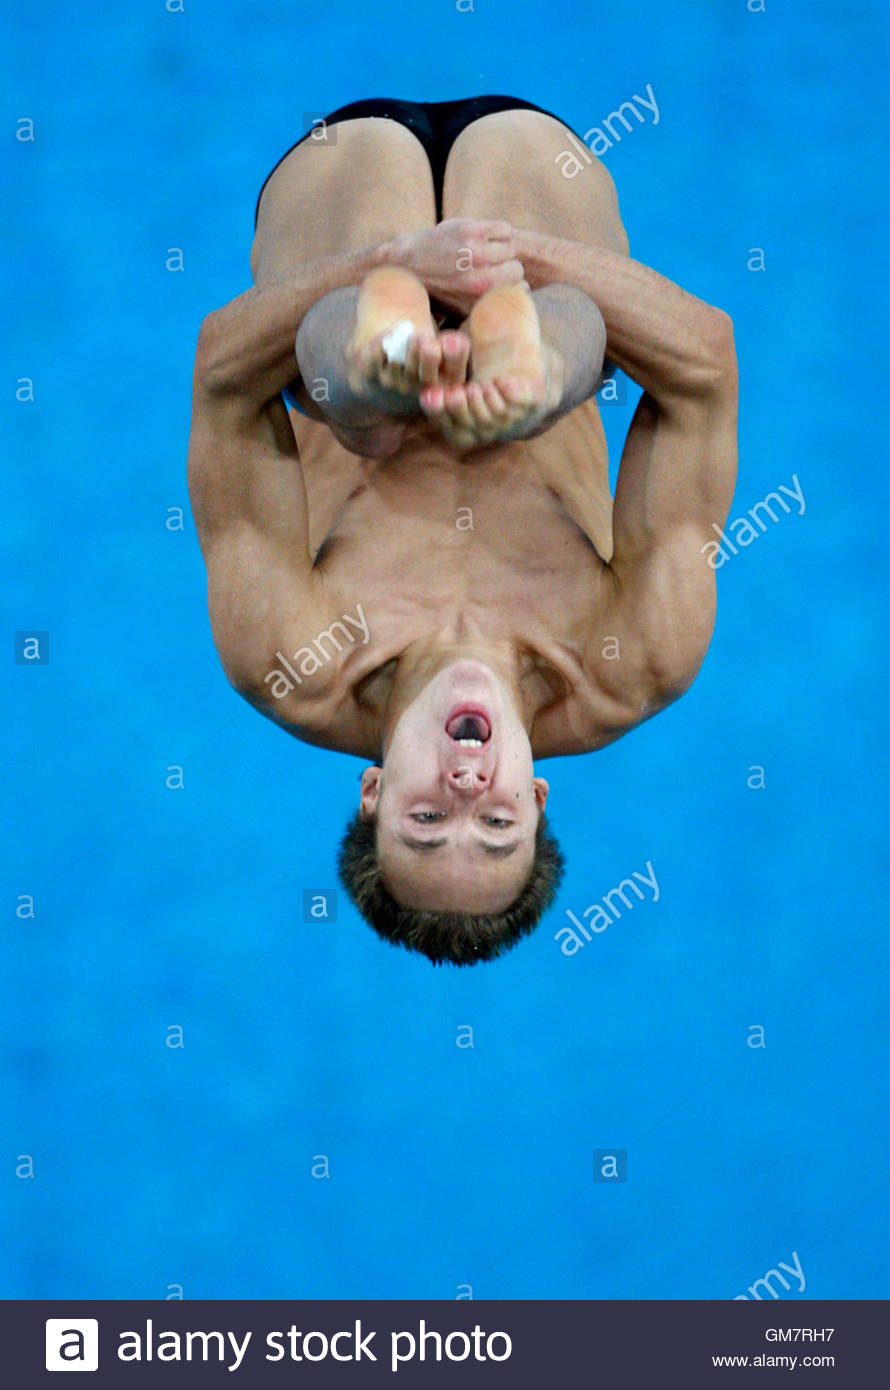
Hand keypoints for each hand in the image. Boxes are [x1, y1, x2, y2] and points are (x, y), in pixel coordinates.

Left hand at [388, 219, 525, 317]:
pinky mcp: (471, 231)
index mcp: (479, 302)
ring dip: (500, 250)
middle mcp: (480, 281)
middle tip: (490, 267)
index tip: (499, 283)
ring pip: (510, 249)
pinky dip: (499, 232)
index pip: (520, 291)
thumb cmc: (438, 288)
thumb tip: (518, 301)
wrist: (407, 263)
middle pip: (517, 270)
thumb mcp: (462, 307)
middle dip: (506, 268)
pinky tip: (484, 238)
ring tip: (484, 252)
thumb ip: (489, 305)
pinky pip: (505, 230)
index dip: (511, 286)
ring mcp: (476, 254)